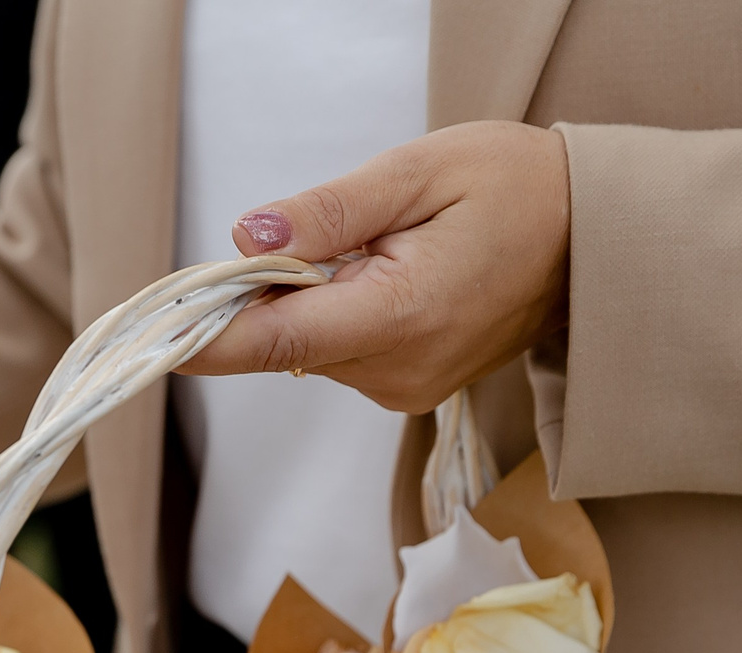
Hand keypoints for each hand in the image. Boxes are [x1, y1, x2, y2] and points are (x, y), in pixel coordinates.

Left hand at [179, 121, 571, 414]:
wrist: (591, 239)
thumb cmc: (515, 189)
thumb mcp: (418, 173)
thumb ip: (328, 212)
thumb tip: (247, 235)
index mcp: (400, 316)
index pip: (274, 340)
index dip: (204, 337)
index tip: (151, 333)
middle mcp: (398, 371)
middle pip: (283, 343)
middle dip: (263, 293)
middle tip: (293, 231)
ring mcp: (404, 390)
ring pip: (308, 348)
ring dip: (308, 300)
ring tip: (375, 247)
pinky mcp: (408, 389)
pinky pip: (341, 352)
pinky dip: (337, 313)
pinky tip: (385, 275)